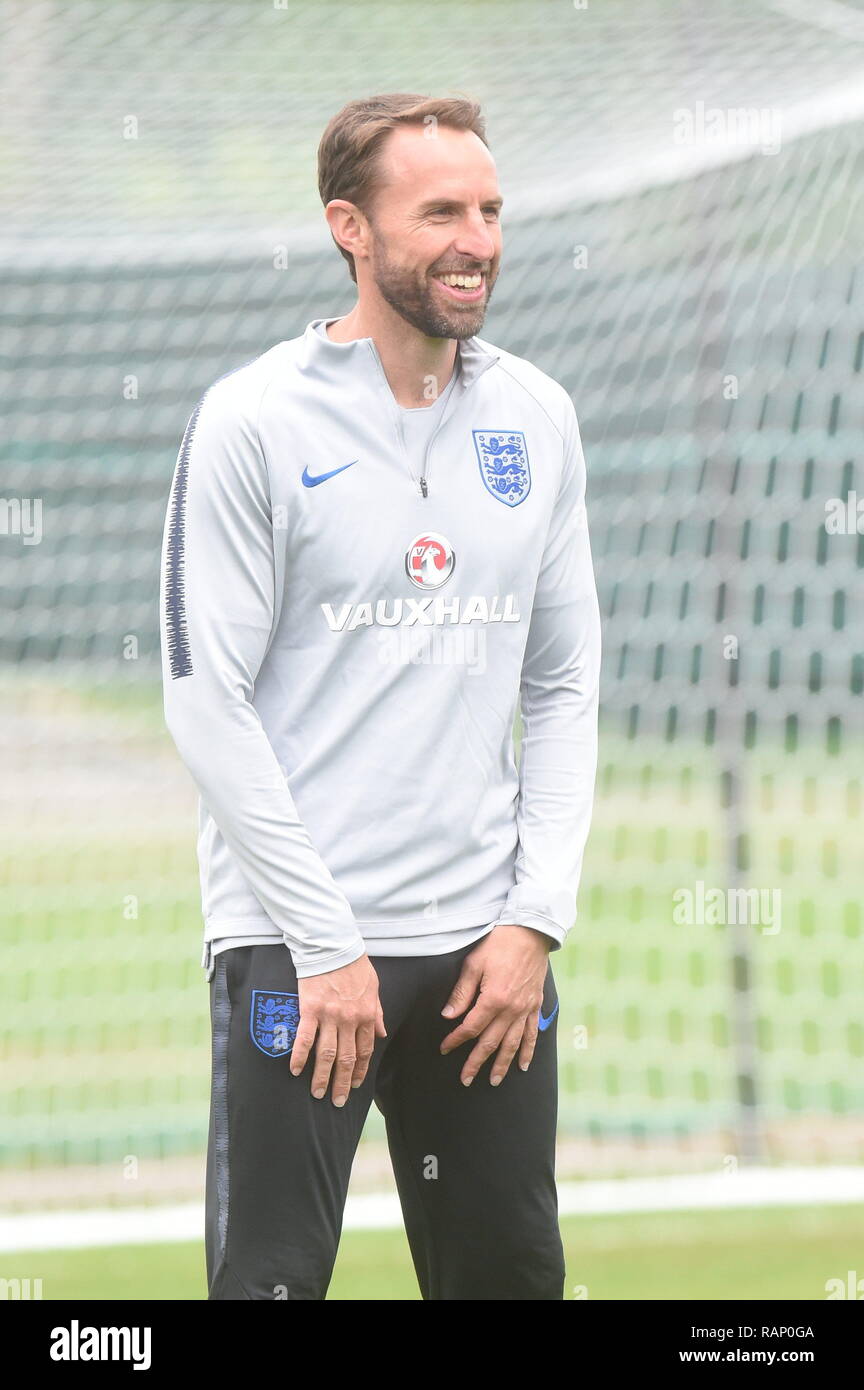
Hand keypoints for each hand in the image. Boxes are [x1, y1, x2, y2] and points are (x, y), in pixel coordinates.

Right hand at [290, 954, 385, 1106]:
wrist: (333, 946)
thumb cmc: (354, 965)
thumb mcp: (374, 988)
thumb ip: (377, 1013)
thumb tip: (382, 1033)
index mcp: (366, 1015)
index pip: (365, 1050)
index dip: (360, 1071)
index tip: (356, 1085)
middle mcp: (349, 1020)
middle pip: (347, 1059)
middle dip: (342, 1083)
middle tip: (337, 1101)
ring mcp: (329, 1016)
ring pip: (327, 1054)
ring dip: (322, 1077)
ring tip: (318, 1093)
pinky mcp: (310, 1009)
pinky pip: (304, 1038)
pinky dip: (300, 1056)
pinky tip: (296, 1070)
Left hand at [439, 924, 551, 1085]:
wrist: (530, 932)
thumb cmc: (499, 944)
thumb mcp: (473, 964)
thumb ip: (461, 993)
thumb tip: (448, 1016)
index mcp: (492, 999)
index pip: (470, 1028)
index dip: (455, 1040)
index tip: (444, 1049)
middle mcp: (511, 1010)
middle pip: (490, 1042)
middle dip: (476, 1062)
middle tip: (466, 1079)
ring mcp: (525, 1009)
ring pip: (512, 1044)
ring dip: (502, 1064)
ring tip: (493, 1081)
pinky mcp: (535, 1005)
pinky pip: (532, 1033)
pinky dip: (528, 1051)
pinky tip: (523, 1065)